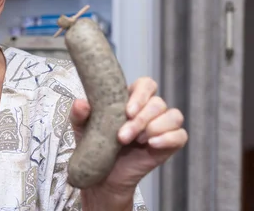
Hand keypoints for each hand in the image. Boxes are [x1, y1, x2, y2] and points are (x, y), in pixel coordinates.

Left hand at [70, 77, 187, 196]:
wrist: (102, 175)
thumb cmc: (94, 145)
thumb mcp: (82, 127)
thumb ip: (80, 114)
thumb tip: (81, 103)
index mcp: (131, 99)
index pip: (146, 84)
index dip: (141, 94)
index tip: (127, 111)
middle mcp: (149, 110)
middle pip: (158, 103)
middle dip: (141, 120)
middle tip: (122, 136)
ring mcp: (161, 126)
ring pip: (173, 116)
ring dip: (154, 128)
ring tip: (136, 141)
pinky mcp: (169, 143)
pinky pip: (180, 135)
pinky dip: (168, 138)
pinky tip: (152, 144)